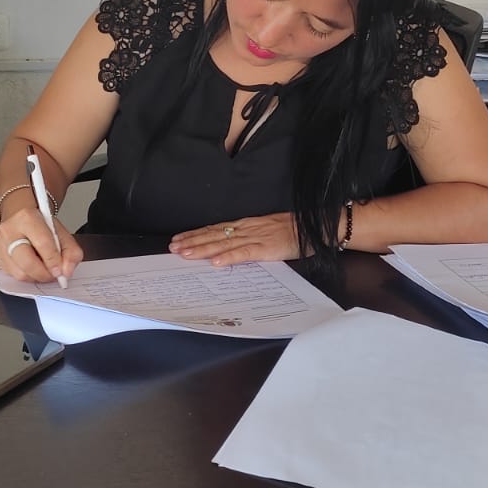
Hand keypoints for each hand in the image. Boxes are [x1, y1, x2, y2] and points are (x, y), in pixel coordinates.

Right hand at [0, 206, 83, 284]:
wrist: (20, 216)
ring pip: (19, 273)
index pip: (42, 243)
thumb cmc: (40, 224)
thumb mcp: (61, 232)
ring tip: (42, 268)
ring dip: (35, 276)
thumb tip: (67, 271)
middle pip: (27, 262)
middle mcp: (9, 230)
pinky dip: (26, 275)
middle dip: (44, 274)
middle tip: (53, 274)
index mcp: (27, 218)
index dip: (54, 261)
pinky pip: (12, 275)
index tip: (61, 271)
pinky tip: (30, 265)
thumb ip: (71, 251)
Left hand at [170, 213, 299, 265]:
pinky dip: (229, 258)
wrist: (314, 225)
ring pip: (223, 244)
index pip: (215, 229)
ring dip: (203, 249)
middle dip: (192, 241)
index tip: (179, 239)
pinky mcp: (266, 249)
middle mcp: (246, 229)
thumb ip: (249, 239)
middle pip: (214, 235)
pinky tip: (215, 262)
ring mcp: (255, 238)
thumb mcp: (266, 232)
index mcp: (246, 225)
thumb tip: (231, 249)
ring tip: (185, 254)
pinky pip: (244, 254)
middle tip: (173, 247)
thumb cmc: (293, 230)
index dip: (196, 234)